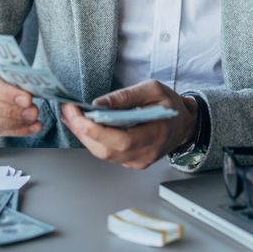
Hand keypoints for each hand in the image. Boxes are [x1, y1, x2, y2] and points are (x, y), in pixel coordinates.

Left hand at [60, 80, 197, 169]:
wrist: (183, 124)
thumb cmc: (170, 105)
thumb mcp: (153, 89)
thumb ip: (126, 96)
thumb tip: (99, 103)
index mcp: (156, 133)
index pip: (121, 139)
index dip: (94, 128)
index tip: (77, 111)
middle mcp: (146, 153)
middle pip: (106, 150)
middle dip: (82, 131)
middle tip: (68, 111)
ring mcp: (138, 161)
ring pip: (103, 154)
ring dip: (84, 136)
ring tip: (71, 116)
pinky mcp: (132, 162)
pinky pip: (107, 154)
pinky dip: (92, 140)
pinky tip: (84, 126)